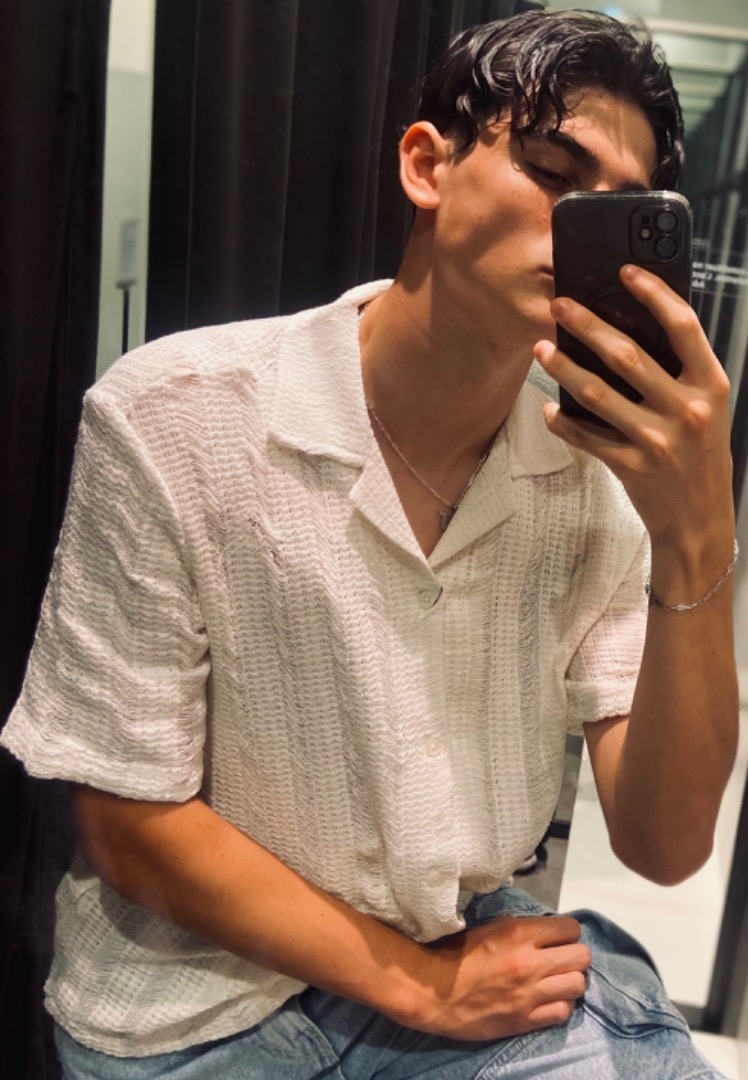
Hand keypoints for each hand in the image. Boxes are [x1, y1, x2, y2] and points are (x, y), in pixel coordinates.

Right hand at [410, 914, 589, 1041]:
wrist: (436, 992)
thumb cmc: (458, 955)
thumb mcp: (492, 928)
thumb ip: (523, 929)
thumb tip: (548, 931)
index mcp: (519, 933)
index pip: (570, 928)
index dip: (567, 933)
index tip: (559, 938)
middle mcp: (530, 962)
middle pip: (582, 957)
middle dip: (574, 955)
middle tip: (561, 959)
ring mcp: (530, 993)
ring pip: (578, 985)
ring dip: (569, 981)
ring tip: (556, 980)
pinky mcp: (526, 1019)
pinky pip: (563, 1012)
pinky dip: (560, 1005)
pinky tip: (547, 1000)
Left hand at [533, 265, 733, 557]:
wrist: (699, 521)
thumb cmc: (701, 458)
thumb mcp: (707, 409)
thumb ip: (681, 374)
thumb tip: (636, 329)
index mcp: (710, 385)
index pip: (683, 326)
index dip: (653, 293)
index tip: (625, 272)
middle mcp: (686, 410)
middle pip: (627, 354)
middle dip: (587, 325)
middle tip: (559, 306)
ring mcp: (657, 440)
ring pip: (596, 393)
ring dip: (562, 367)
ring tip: (540, 349)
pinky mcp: (630, 466)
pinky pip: (585, 436)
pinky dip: (562, 421)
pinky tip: (548, 408)